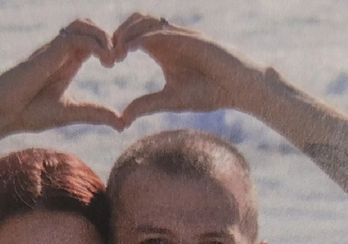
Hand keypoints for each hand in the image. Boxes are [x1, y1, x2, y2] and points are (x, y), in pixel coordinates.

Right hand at [0, 19, 123, 134]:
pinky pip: (76, 37)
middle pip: (89, 25)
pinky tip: (106, 62)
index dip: (109, 45)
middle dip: (110, 36)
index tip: (118, 63)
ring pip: (83, 24)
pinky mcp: (48, 52)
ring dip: (103, 36)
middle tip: (119, 58)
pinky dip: (96, 44)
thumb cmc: (30, 113)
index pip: (92, 39)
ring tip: (113, 58)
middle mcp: (60, 51)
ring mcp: (53, 49)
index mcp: (67, 61)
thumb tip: (124, 124)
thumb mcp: (72, 113)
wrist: (3, 114)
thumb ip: (97, 114)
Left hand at [112, 13, 265, 125]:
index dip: (116, 44)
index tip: (108, 64)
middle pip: (134, 21)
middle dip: (117, 35)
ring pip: (146, 20)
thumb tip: (122, 118)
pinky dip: (145, 37)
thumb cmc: (209, 93)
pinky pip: (163, 31)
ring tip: (119, 53)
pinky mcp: (191, 38)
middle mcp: (169, 37)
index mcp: (161, 49)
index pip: (132, 35)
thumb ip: (146, 105)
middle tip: (110, 57)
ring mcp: (181, 35)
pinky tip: (132, 49)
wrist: (239, 88)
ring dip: (128, 33)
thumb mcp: (170, 100)